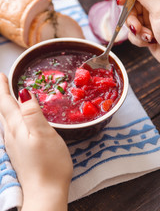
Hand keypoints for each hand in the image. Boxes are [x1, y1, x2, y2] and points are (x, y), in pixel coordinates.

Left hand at [0, 73, 72, 210]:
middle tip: (3, 82)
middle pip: (3, 110)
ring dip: (6, 106)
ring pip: (6, 119)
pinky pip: (12, 128)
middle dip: (2, 95)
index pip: (6, 102)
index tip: (2, 75)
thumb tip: (24, 93)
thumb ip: (33, 113)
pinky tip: (16, 120)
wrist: (45, 192)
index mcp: (17, 127)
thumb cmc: (49, 163)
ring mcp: (14, 144)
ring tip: (8, 97)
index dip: (3, 88)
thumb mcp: (43, 134)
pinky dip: (12, 117)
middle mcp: (12, 134)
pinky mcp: (20, 151)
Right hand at [117, 0, 159, 61]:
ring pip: (130, 23)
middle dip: (131, 20)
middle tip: (138, 27)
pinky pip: (133, 35)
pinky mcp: (145, 34)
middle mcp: (151, 7)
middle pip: (129, 8)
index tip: (120, 1)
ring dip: (137, 32)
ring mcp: (147, 21)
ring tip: (149, 37)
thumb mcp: (158, 9)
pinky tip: (149, 42)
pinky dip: (139, 40)